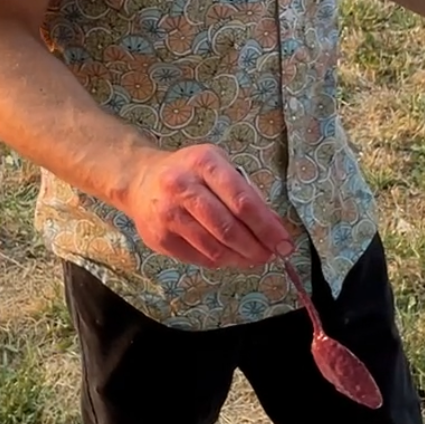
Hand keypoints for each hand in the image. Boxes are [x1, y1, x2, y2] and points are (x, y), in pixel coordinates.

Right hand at [122, 144, 294, 269]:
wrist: (140, 180)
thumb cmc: (189, 172)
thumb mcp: (219, 167)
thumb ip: (247, 193)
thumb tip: (275, 227)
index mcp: (204, 163)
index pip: (242, 200)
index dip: (267, 226)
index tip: (284, 242)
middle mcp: (182, 186)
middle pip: (228, 228)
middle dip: (257, 247)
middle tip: (272, 255)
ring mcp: (168, 214)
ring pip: (214, 248)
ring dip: (241, 258)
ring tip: (254, 258)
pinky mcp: (160, 238)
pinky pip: (200, 257)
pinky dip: (221, 261)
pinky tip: (230, 256)